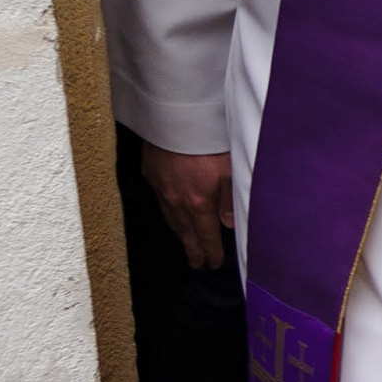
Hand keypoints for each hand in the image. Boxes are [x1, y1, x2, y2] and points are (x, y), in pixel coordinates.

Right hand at [144, 148, 235, 270]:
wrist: (173, 116)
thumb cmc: (207, 139)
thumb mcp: (230, 167)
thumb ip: (230, 197)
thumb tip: (228, 223)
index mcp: (198, 202)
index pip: (206, 235)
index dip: (210, 251)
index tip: (212, 264)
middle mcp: (177, 200)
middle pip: (186, 232)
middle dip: (193, 250)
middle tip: (197, 265)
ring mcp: (161, 187)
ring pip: (171, 219)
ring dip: (180, 234)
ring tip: (186, 244)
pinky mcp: (151, 172)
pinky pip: (160, 201)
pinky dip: (167, 214)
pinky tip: (170, 214)